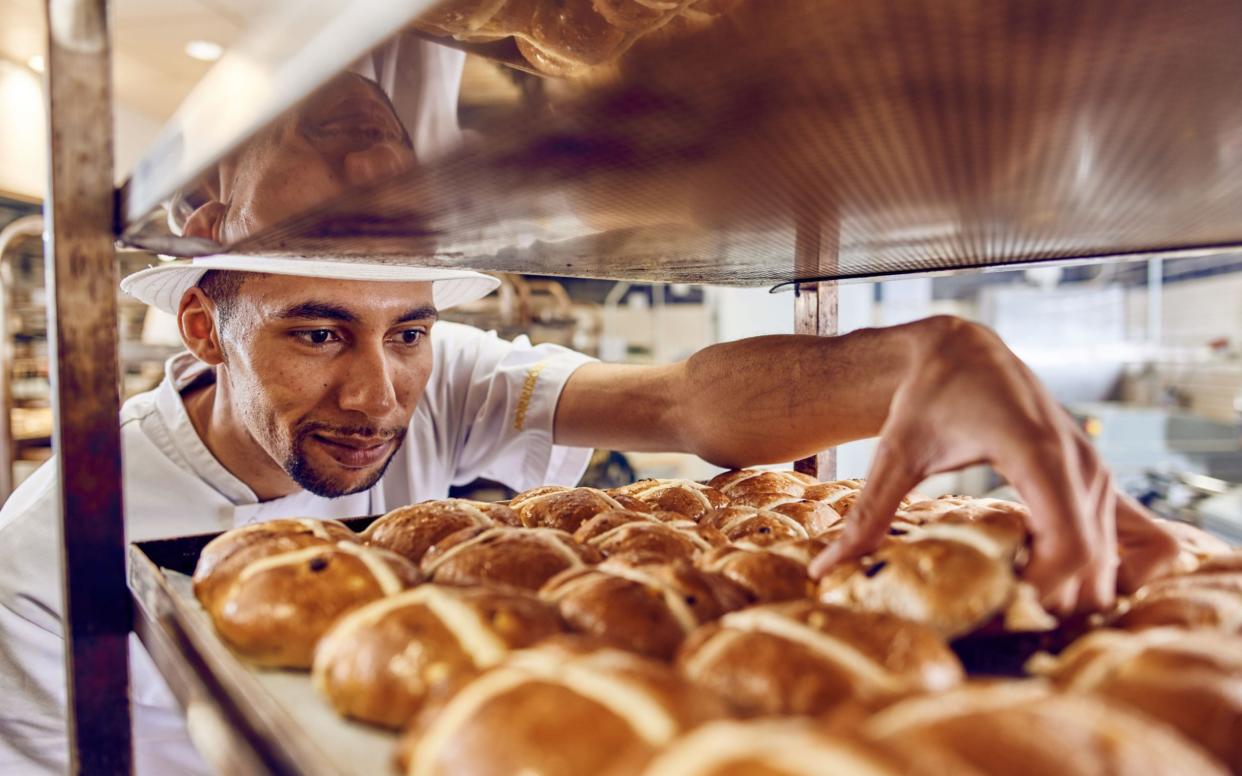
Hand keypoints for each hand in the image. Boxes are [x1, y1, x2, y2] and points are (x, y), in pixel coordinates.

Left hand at [807, 318, 1179, 614]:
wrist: (960, 351)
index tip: (992, 612)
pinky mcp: (1094, 480)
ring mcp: (1095, 473)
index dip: (1041, 592)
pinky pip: (1116, 542)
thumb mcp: (895, 453)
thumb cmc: (928, 396)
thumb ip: (869, 513)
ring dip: (1067, 594)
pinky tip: (1036, 582)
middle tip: (991, 620)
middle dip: (1049, 602)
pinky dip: (1087, 573)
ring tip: (1004, 602)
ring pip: (1108, 560)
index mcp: (1038, 453)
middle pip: (1092, 564)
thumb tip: (824, 569)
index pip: (1070, 546)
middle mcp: (1080, 465)